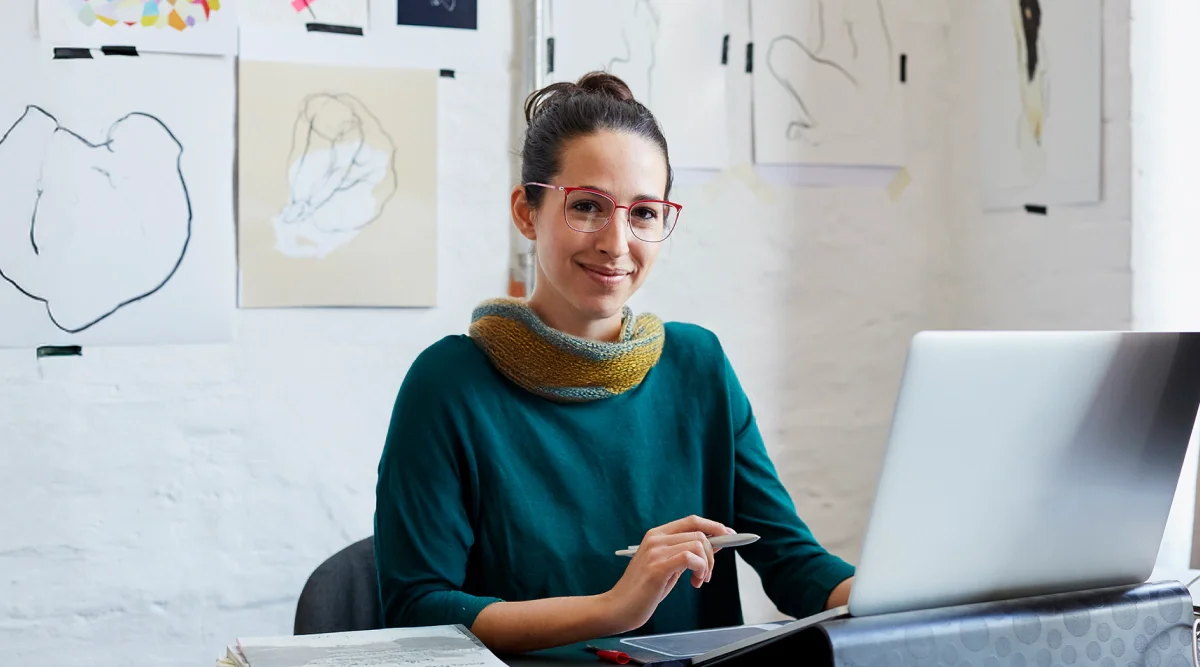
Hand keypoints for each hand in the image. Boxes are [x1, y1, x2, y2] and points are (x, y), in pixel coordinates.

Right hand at [601, 515, 736, 632]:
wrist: (619, 607)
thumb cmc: (644, 590)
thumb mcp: (668, 566)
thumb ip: (687, 552)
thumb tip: (715, 542)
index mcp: (656, 535)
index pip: (692, 521)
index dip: (714, 526)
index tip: (730, 535)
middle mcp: (655, 538)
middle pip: (699, 533)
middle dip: (712, 554)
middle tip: (706, 574)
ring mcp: (655, 551)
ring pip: (698, 544)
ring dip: (706, 565)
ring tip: (699, 581)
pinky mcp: (658, 567)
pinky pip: (691, 558)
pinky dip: (700, 569)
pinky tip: (695, 582)